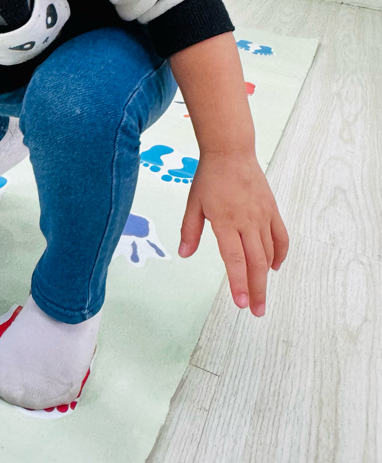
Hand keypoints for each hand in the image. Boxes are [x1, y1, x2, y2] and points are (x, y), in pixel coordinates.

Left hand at [177, 152, 287, 315]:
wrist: (231, 151)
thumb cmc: (209, 176)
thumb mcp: (193, 203)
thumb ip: (189, 230)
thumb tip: (183, 254)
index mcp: (225, 221)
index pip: (234, 259)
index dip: (239, 283)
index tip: (240, 303)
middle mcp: (247, 221)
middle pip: (256, 262)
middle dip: (256, 290)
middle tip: (256, 311)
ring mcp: (262, 216)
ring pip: (269, 253)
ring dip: (266, 277)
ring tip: (261, 295)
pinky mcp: (272, 210)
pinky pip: (280, 237)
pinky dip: (280, 254)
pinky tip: (274, 267)